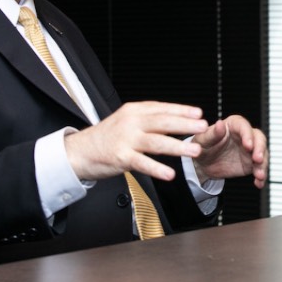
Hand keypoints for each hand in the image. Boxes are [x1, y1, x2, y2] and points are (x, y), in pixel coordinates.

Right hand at [64, 100, 208, 181]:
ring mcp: (126, 139)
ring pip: (156, 142)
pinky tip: (169, 173)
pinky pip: (142, 163)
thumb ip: (147, 118)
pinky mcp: (120, 157)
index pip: (162, 108)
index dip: (182, 110)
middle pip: (163, 122)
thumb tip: (175, 118)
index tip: (199, 113)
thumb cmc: (106, 137)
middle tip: (202, 127)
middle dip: (185, 124)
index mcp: (134, 111)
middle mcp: (131, 122)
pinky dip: (157, 168)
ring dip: (177, 146)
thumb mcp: (126, 120)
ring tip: (193, 151)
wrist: (79, 151)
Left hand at [191, 115, 267, 188]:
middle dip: (260, 148)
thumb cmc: (203, 146)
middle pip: (258, 138)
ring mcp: (250, 150)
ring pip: (263, 153)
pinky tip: (258, 182)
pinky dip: (261, 176)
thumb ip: (212, 133)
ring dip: (263, 164)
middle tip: (257, 159)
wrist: (205, 164)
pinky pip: (260, 168)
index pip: (244, 126)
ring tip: (259, 175)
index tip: (248, 145)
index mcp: (233, 125)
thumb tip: (220, 124)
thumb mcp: (203, 140)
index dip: (247, 135)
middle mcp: (245, 135)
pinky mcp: (251, 163)